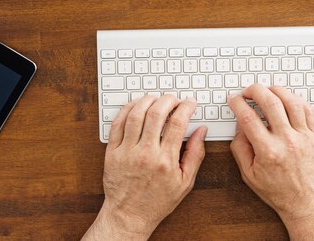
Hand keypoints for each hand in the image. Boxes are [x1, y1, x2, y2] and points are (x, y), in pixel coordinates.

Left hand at [83, 95, 206, 240]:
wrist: (129, 215)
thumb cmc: (157, 201)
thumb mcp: (185, 182)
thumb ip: (195, 154)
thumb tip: (201, 131)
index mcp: (166, 161)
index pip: (178, 123)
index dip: (186, 107)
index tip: (189, 103)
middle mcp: (145, 154)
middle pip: (156, 114)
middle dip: (168, 100)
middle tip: (173, 98)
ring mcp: (127, 152)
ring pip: (136, 115)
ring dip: (147, 101)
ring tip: (155, 99)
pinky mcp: (112, 152)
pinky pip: (117, 124)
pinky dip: (127, 110)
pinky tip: (136, 106)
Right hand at [228, 85, 313, 240]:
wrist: (307, 204)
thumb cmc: (278, 192)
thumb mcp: (249, 175)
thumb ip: (240, 148)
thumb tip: (239, 127)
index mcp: (268, 151)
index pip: (248, 117)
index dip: (238, 103)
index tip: (234, 100)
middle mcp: (287, 141)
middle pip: (270, 102)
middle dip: (255, 90)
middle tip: (249, 91)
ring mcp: (304, 137)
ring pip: (292, 101)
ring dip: (277, 90)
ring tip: (268, 90)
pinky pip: (309, 110)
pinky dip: (297, 100)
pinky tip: (288, 99)